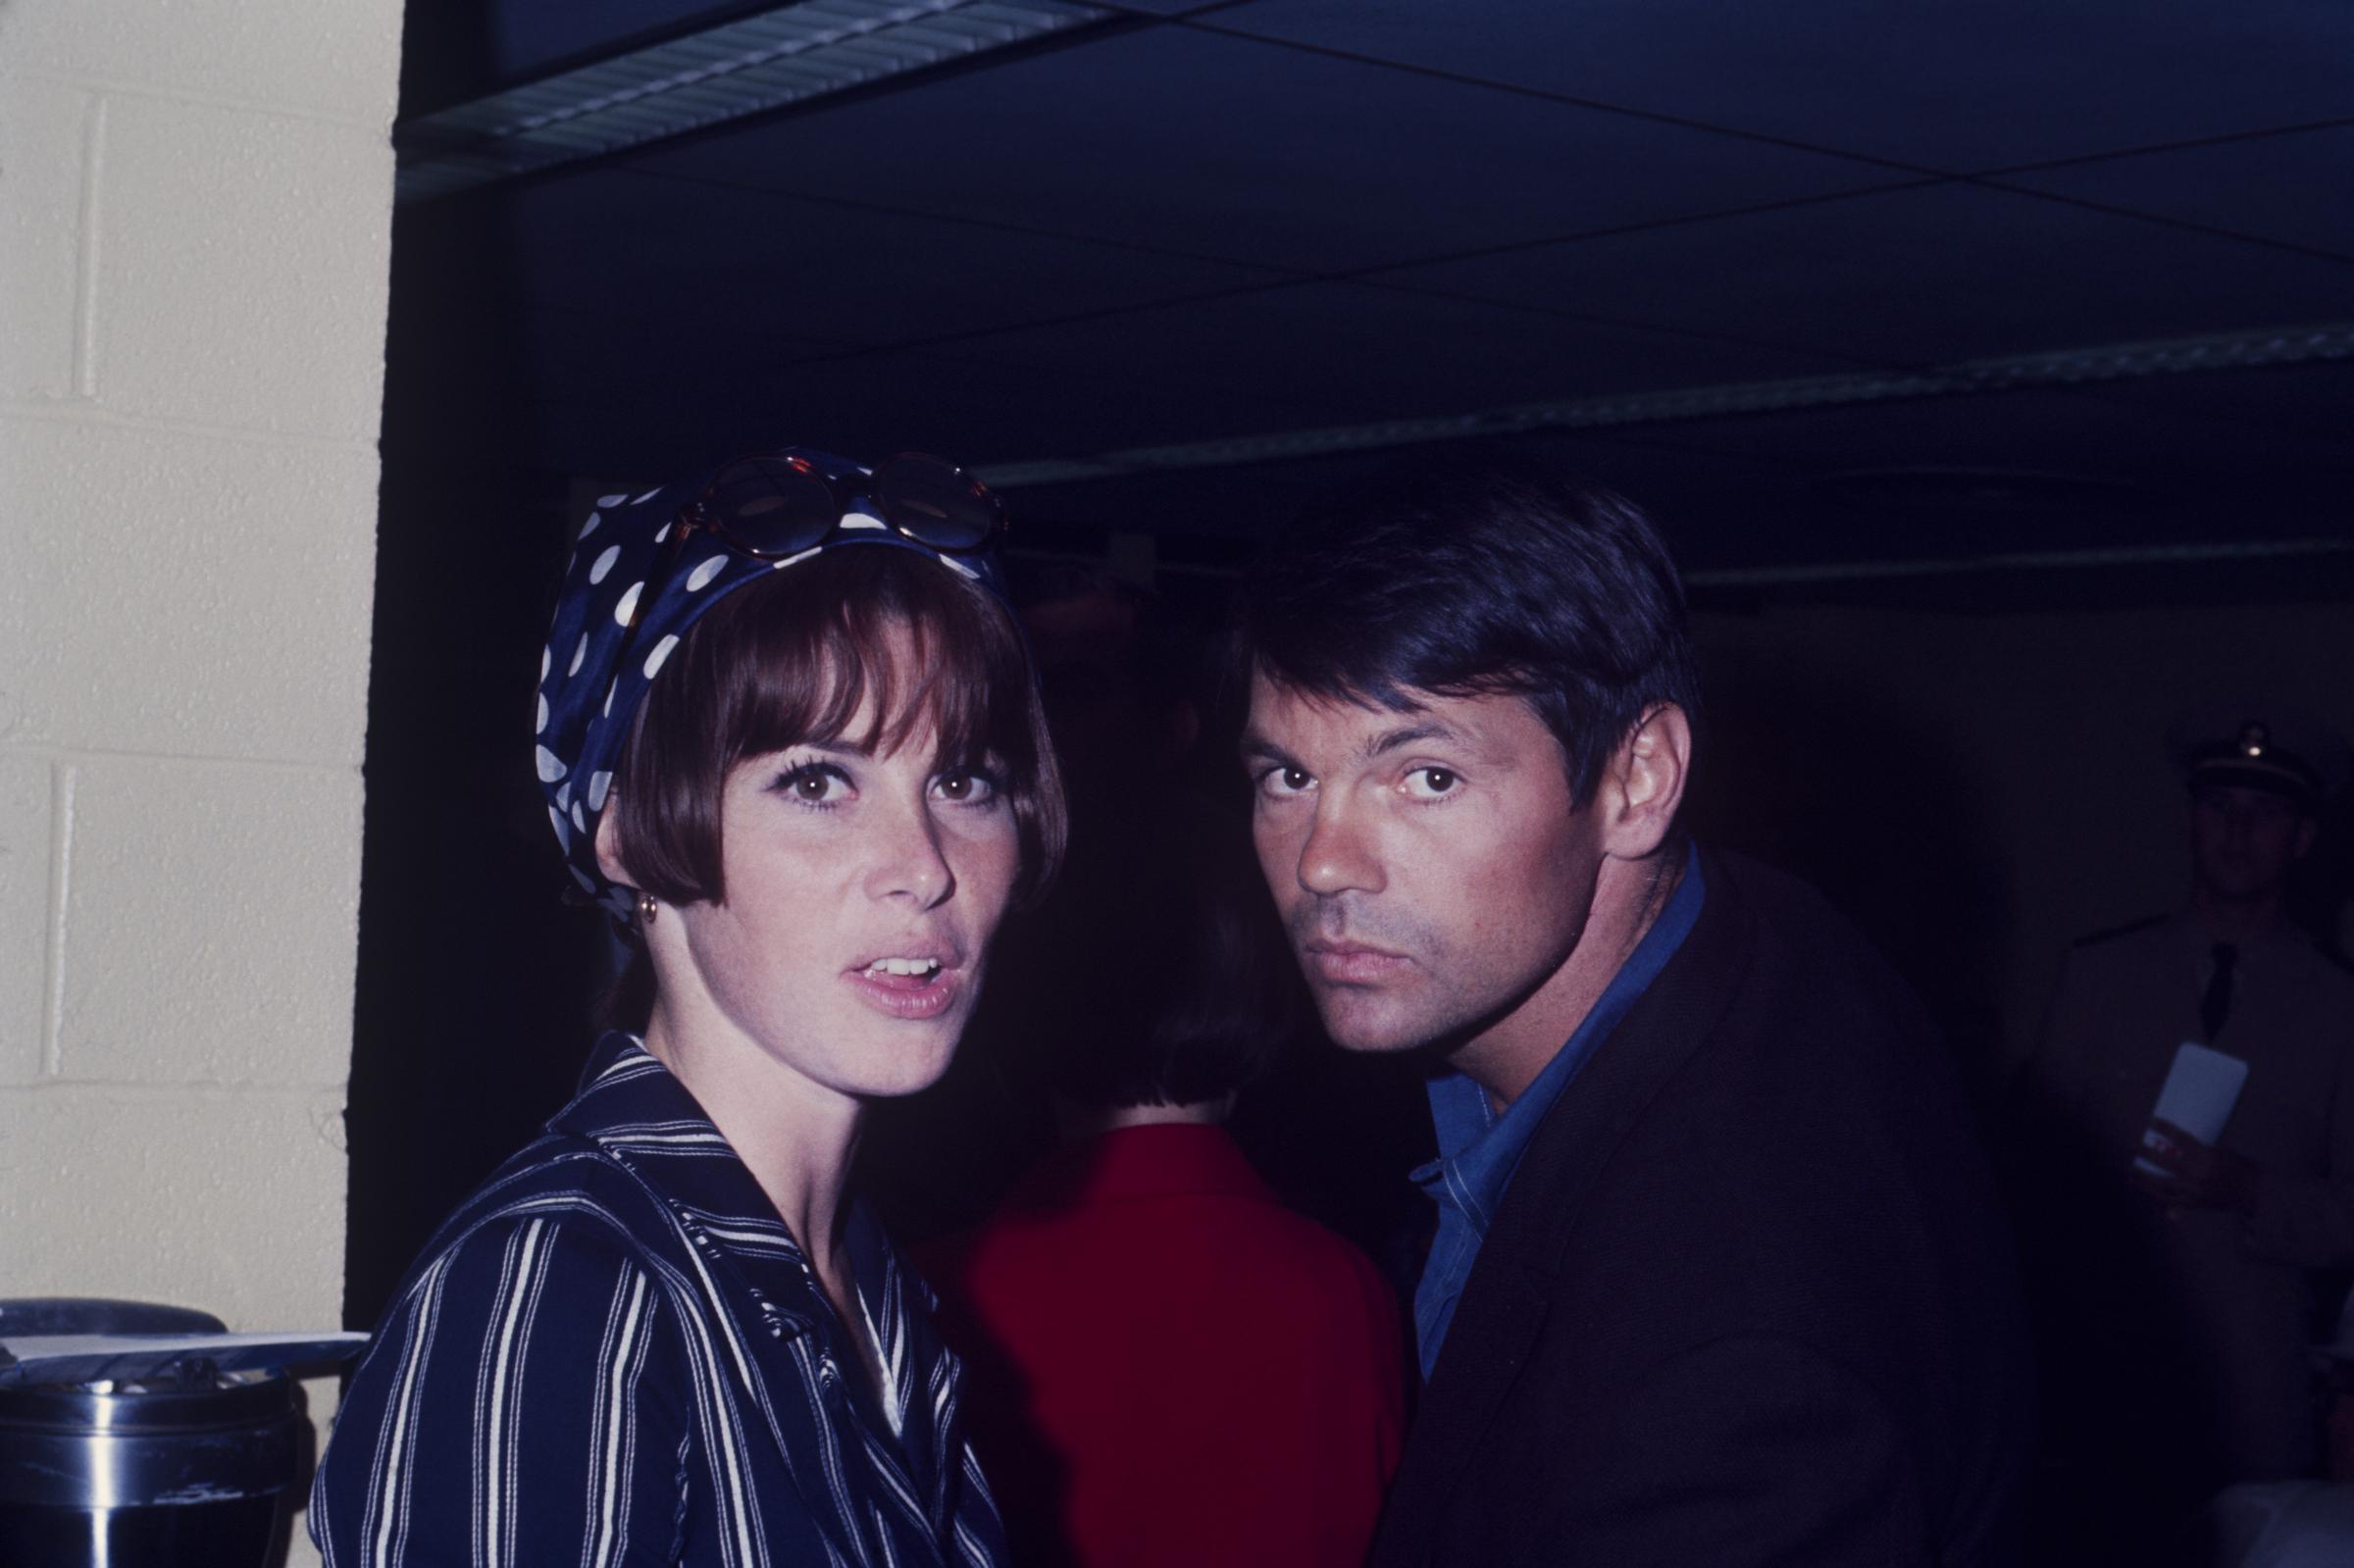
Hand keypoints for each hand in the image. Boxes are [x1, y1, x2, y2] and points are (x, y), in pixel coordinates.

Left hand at [2133, 1118, 2260, 1215]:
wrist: (2256, 1194)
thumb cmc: (2239, 1168)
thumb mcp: (2222, 1151)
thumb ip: (2199, 1148)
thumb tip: (2174, 1139)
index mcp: (2207, 1157)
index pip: (2179, 1138)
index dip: (2163, 1128)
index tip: (2150, 1121)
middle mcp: (2198, 1174)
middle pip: (2163, 1161)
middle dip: (2144, 1152)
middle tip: (2132, 1145)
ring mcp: (2195, 1190)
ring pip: (2161, 1183)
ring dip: (2142, 1176)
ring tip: (2129, 1169)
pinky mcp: (2194, 1204)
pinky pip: (2168, 1200)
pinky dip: (2153, 1194)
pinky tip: (2141, 1187)